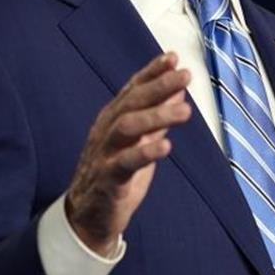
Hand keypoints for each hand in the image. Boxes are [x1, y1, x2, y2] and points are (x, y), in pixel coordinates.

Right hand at [65, 52, 192, 255]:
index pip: (133, 89)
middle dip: (159, 86)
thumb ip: (156, 115)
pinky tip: (166, 146)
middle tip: (184, 76)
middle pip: (132, 102)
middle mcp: (106, 131)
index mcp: (113, 119)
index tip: (172, 57)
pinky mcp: (107, 180)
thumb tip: (177, 88)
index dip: (152, 72)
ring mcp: (104, 154)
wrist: (89, 216)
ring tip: (185, 110)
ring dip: (157, 116)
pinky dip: (145, 153)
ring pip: (127, 127)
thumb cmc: (116, 173)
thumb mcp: (140, 140)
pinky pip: (124, 163)